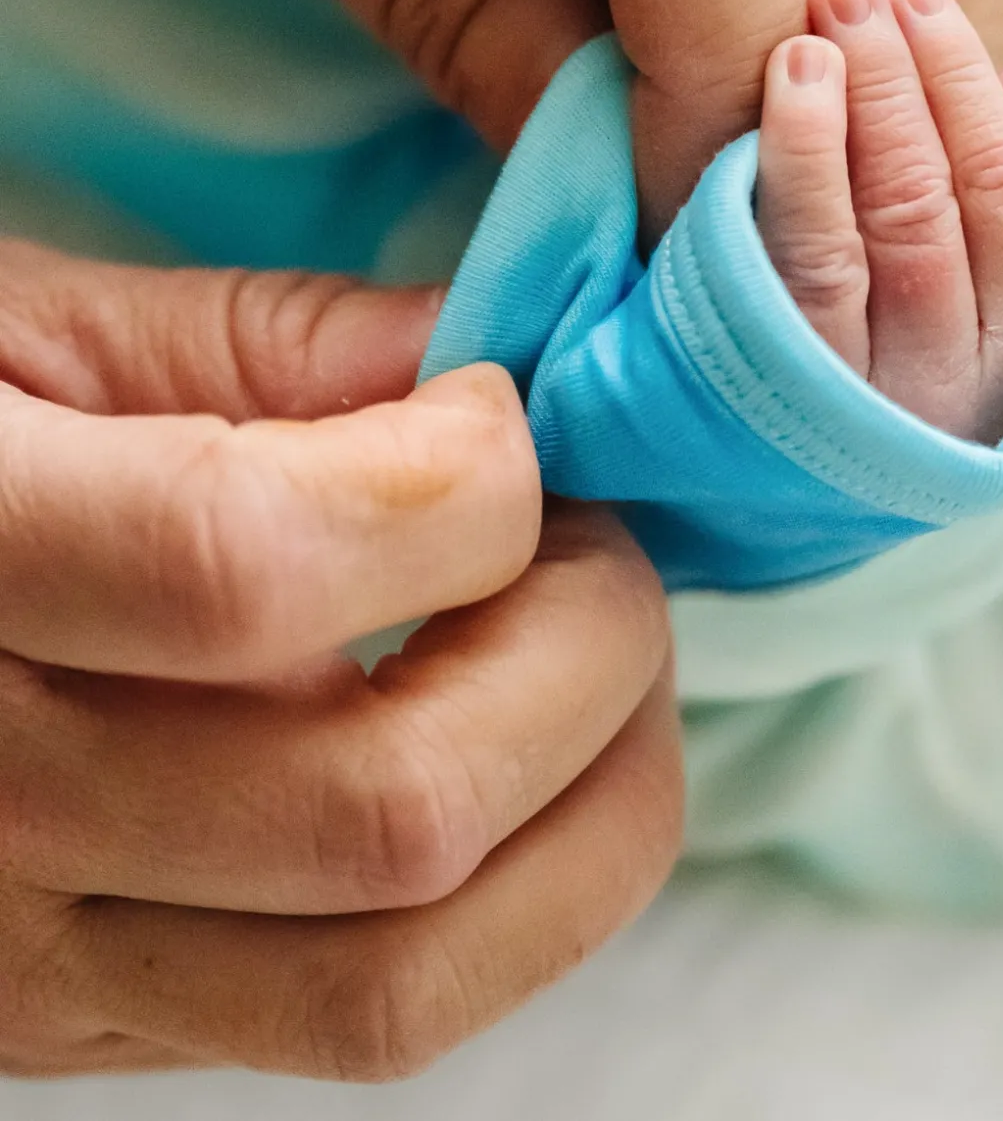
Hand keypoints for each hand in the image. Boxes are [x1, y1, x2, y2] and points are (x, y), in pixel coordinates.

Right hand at [0, 241, 680, 1078]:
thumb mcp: (41, 331)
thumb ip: (268, 339)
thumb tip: (491, 358)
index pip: (247, 570)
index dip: (456, 484)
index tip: (497, 418)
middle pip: (389, 813)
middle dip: (583, 651)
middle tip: (592, 546)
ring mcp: (43, 964)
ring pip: (410, 977)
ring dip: (591, 804)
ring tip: (588, 662)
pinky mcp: (107, 1026)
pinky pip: (380, 1008)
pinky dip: (521, 884)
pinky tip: (511, 749)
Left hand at [756, 0, 1002, 442]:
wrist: (775, 502)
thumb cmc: (892, 367)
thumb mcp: (975, 300)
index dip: (975, 91)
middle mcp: (954, 385)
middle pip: (945, 208)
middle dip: (908, 83)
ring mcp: (867, 399)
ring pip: (878, 236)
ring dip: (862, 112)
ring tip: (825, 17)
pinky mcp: (783, 396)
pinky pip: (800, 270)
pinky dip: (803, 166)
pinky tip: (793, 86)